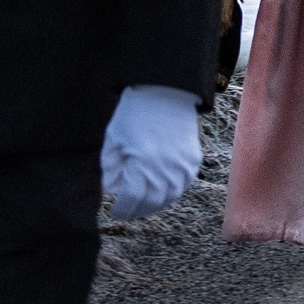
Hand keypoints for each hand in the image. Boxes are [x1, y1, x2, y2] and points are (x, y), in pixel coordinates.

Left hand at [100, 85, 200, 220]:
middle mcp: (165, 168)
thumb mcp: (113, 139)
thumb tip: (113, 190)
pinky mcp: (193, 160)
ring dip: (155, 205)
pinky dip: (172, 192)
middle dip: (137, 210)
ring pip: (169, 198)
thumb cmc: (135, 114)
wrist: (166, 92)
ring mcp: (182, 165)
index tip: (116, 212)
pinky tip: (162, 191)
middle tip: (128, 211)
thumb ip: (110, 169)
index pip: (131, 199)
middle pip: (151, 203)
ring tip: (144, 203)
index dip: (122, 210)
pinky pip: (183, 185)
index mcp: (142, 163)